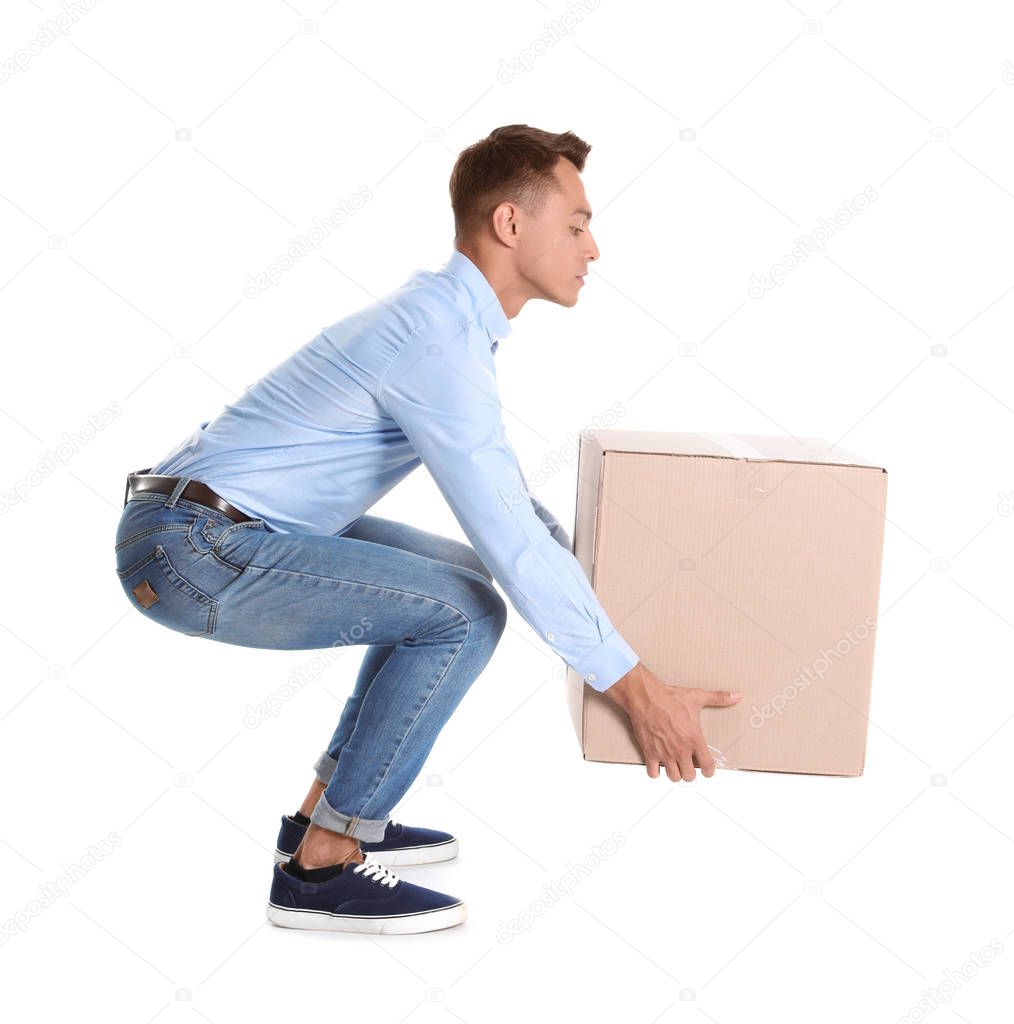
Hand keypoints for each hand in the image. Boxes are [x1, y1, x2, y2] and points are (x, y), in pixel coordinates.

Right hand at [603, 661, 740, 781]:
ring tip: (674, 765)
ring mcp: (665, 753)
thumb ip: (719, 698)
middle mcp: (681, 750)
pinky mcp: (650, 753)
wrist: (646, 697)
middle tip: (687, 764)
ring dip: (674, 773)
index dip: (708, 771)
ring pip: (674, 777)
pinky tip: (657, 764)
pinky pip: (653, 773)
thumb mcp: (697, 697)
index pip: (707, 766)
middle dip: (689, 772)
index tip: (706, 769)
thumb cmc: (670, 698)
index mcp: (694, 739)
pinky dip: (655, 772)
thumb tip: (736, 696)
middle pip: (689, 776)